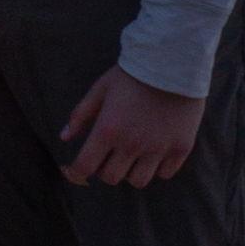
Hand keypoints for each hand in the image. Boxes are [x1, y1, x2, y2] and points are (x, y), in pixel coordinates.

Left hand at [60, 65, 203, 187]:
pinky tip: (153, 152)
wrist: (171, 64)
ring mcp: (158, 148)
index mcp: (108, 129)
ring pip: (138, 181)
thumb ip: (80, 115)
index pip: (86, 166)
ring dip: (130, 172)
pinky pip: (164, 174)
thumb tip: (64, 137)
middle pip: (111, 178)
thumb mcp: (100, 90)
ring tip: (131, 156)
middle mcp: (132, 144)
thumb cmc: (131, 76)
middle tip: (106, 156)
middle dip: (103, 170)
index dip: (77, 172)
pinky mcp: (180, 148)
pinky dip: (156, 167)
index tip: (76, 170)